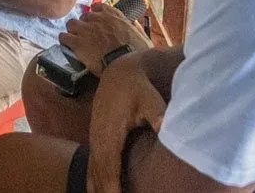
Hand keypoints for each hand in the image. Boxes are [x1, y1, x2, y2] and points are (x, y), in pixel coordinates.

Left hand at [60, 2, 151, 76]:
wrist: (125, 66)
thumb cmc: (136, 54)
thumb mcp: (142, 37)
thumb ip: (135, 27)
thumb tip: (133, 22)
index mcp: (113, 16)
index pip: (98, 7)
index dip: (95, 15)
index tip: (95, 22)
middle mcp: (98, 19)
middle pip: (84, 16)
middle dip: (84, 25)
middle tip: (87, 36)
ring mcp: (86, 29)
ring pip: (71, 24)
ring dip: (73, 31)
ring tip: (75, 40)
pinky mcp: (77, 42)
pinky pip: (63, 37)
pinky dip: (64, 41)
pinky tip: (67, 46)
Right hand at [87, 51, 166, 192]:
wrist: (120, 73)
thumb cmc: (138, 88)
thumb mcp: (150, 98)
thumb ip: (156, 113)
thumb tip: (161, 126)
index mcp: (110, 132)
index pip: (108, 165)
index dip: (111, 185)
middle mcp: (98, 137)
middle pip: (98, 172)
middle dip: (103, 191)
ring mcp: (95, 137)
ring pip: (92, 169)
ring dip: (97, 187)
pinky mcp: (97, 137)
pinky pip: (92, 163)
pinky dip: (94, 179)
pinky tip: (96, 190)